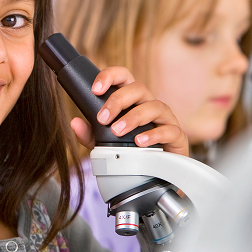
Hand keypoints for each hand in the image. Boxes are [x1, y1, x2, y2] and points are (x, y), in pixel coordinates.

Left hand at [70, 66, 189, 156]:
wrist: (155, 174)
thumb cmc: (132, 151)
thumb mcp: (105, 144)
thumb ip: (90, 134)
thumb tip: (75, 123)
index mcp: (132, 100)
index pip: (124, 77)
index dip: (110, 76)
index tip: (95, 89)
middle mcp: (149, 104)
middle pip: (138, 88)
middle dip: (118, 101)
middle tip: (102, 118)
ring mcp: (165, 119)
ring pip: (154, 106)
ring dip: (133, 117)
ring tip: (117, 131)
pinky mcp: (176, 136)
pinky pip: (170, 129)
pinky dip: (154, 134)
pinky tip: (140, 141)